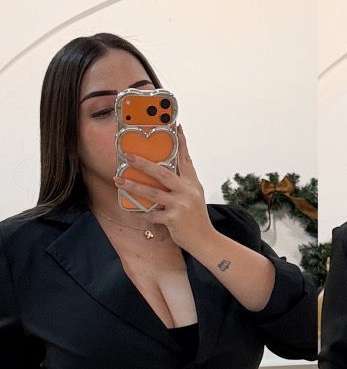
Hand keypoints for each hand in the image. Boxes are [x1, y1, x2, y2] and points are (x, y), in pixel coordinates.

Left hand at [114, 127, 213, 252]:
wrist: (206, 241)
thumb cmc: (197, 218)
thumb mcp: (194, 196)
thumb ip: (182, 183)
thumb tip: (164, 171)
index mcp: (192, 183)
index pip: (185, 159)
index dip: (180, 142)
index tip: (175, 127)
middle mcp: (187, 191)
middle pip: (163, 173)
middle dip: (144, 163)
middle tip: (128, 156)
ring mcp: (180, 205)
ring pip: (153, 193)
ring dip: (134, 186)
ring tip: (119, 180)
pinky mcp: (174, 220)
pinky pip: (152, 214)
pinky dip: (140, 212)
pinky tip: (130, 209)